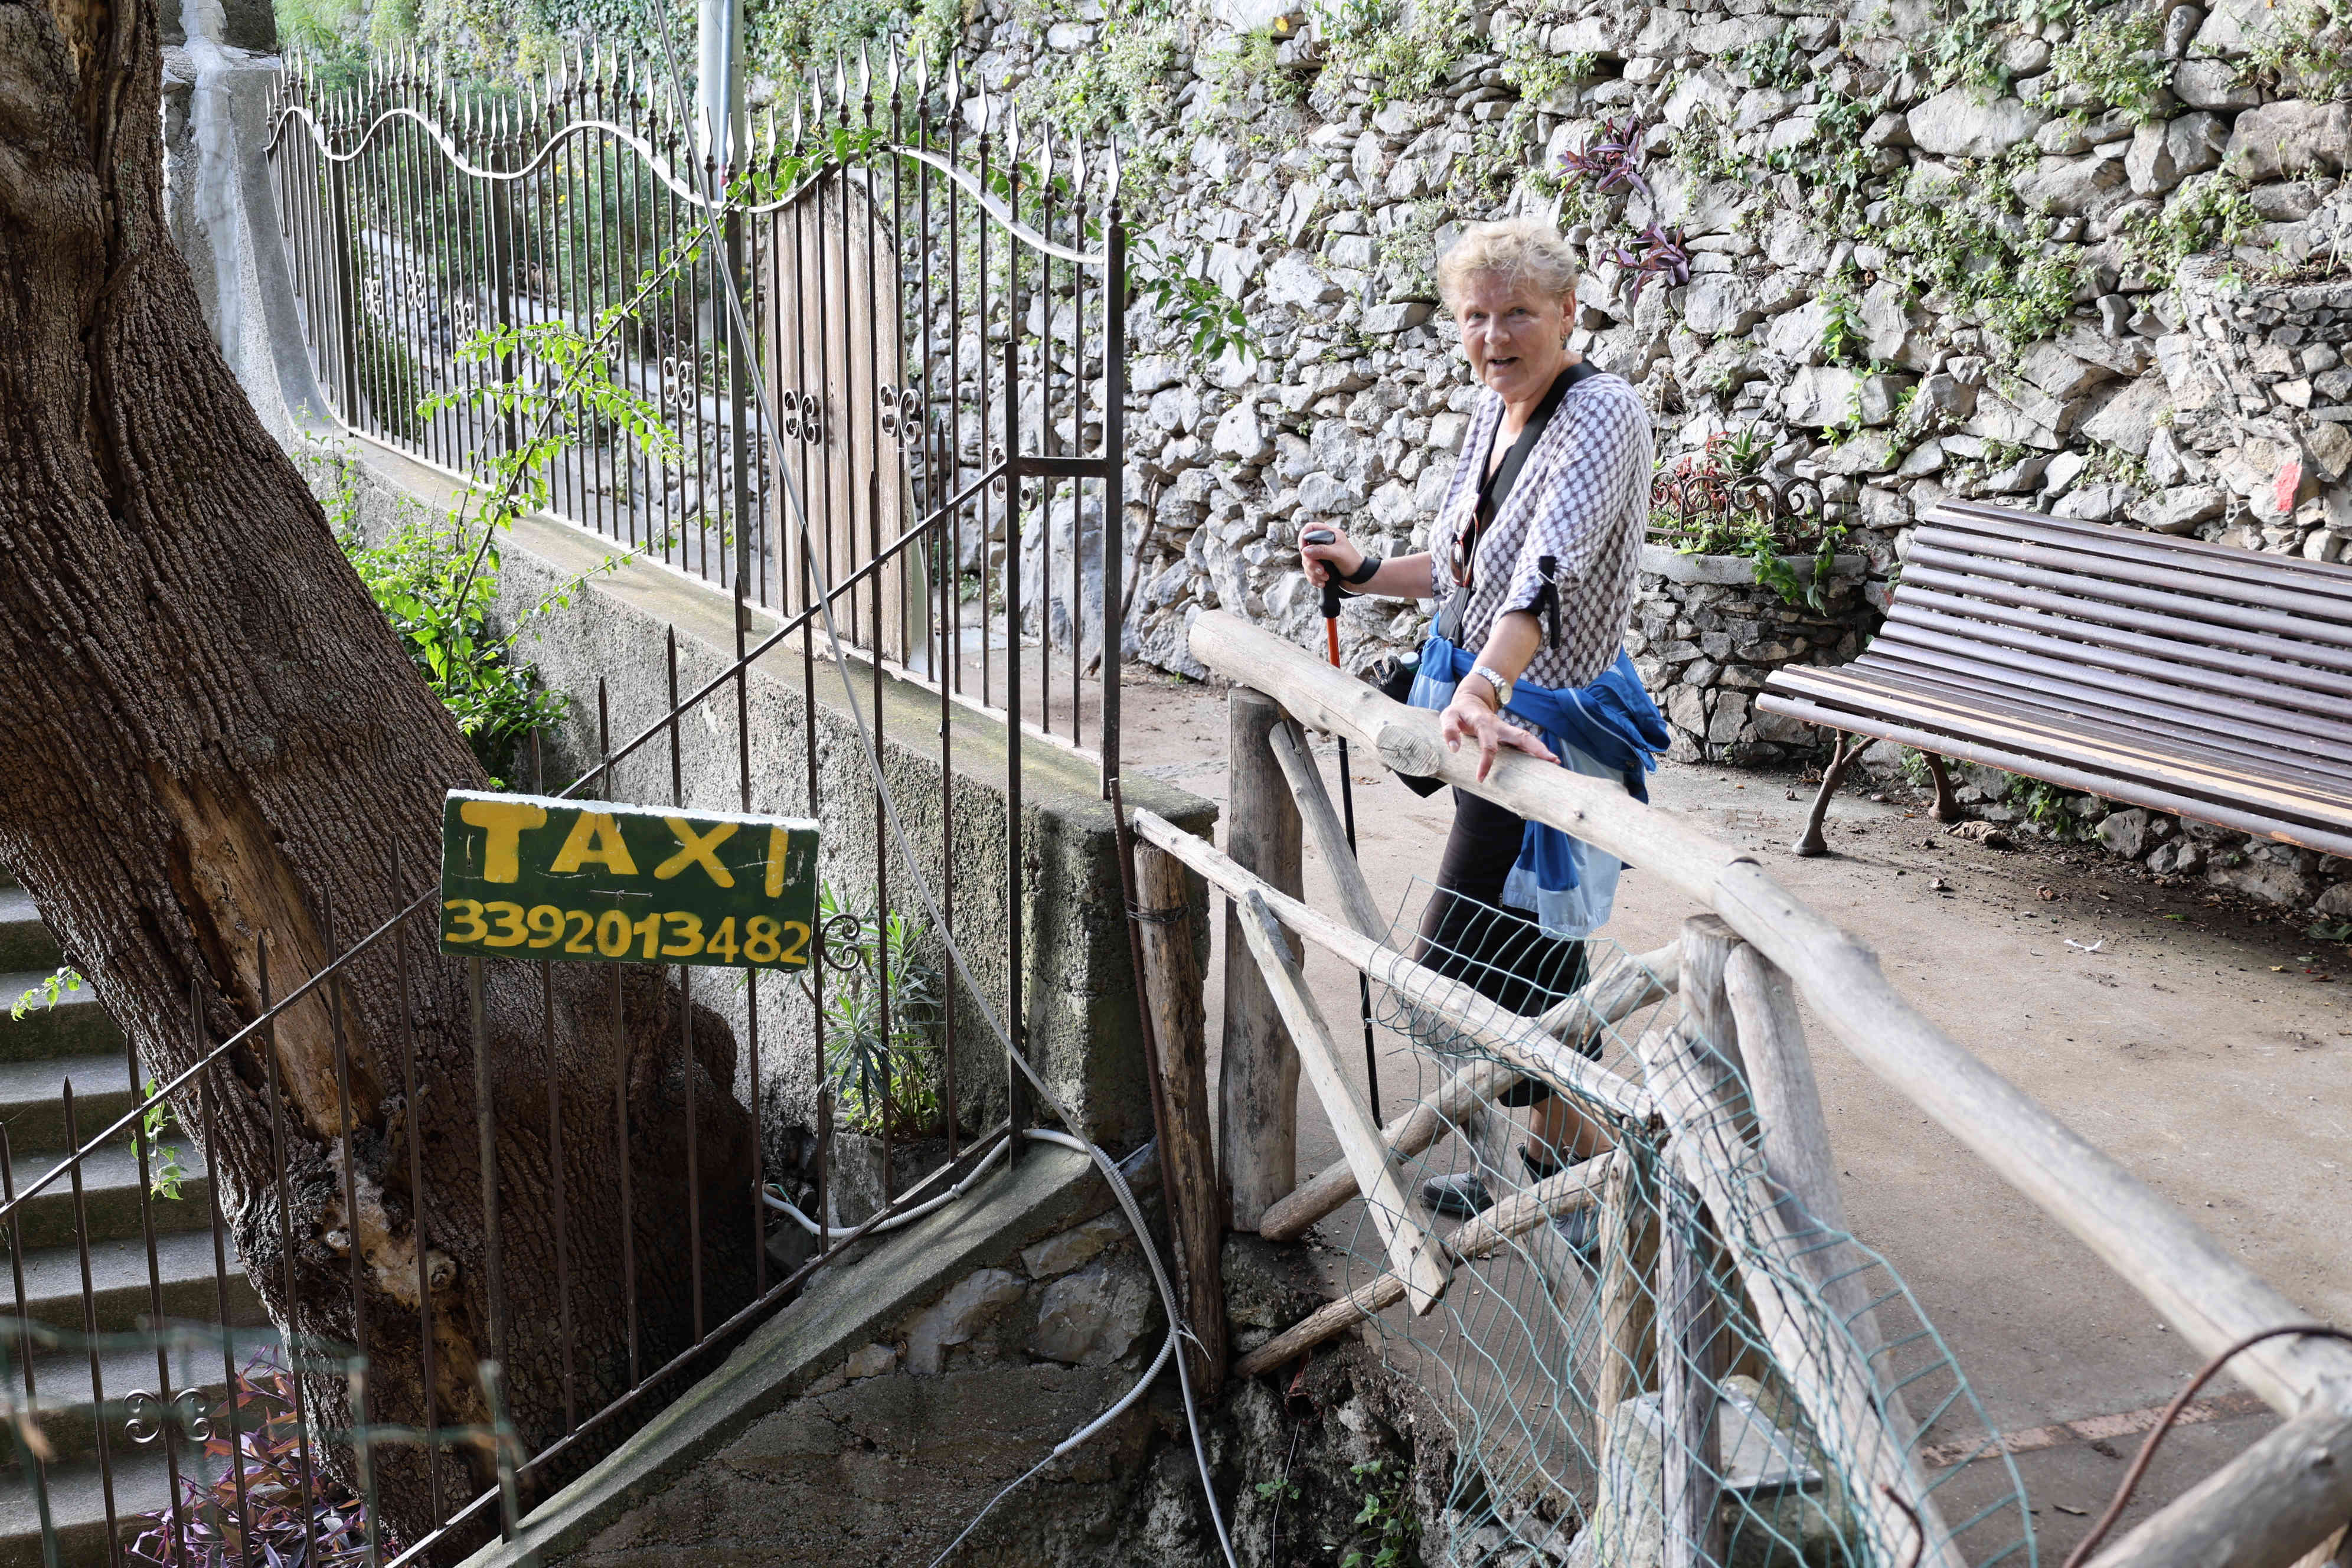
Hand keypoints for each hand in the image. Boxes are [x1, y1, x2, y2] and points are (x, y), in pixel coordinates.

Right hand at [1298, 526, 1363, 587]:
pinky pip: (1309, 572)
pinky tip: (1323, 582)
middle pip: (1306, 549)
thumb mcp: (1338, 554)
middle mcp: (1324, 544)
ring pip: (1306, 563)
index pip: (1311, 528)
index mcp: (1330, 535)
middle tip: (1321, 570)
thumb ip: (1322, 551)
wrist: (1358, 579)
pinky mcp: (1319, 567)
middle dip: (1311, 563)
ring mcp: (1321, 556)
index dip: (1303, 536)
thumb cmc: (1353, 563)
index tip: (1304, 548)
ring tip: (1325, 577)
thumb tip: (1305, 551)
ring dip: (1313, 573)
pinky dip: (1314, 579)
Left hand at [1440, 687, 1554, 782]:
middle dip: (1535, 748)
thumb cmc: (1458, 712)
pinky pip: (1523, 742)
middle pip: (1520, 736)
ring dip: (1540, 750)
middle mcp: (1499, 726)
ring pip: (1526, 738)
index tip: (1481, 778)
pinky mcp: (1508, 734)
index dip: (1486, 761)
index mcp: (1484, 723)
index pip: (1488, 744)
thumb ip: (1449, 731)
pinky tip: (1545, 761)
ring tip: (1555, 762)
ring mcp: (1506, 730)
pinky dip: (1535, 750)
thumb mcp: (1447, 717)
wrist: (1471, 700)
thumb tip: (1454, 748)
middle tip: (1551, 761)